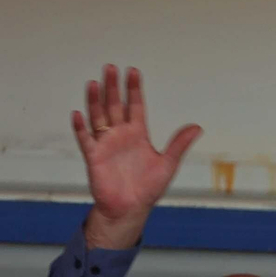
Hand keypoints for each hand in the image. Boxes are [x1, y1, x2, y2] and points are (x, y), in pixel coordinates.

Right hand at [72, 65, 202, 249]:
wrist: (131, 209)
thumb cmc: (148, 188)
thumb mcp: (168, 164)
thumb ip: (179, 144)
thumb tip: (197, 127)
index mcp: (138, 134)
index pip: (135, 106)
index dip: (134, 89)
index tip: (133, 71)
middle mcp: (120, 135)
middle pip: (114, 105)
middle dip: (113, 87)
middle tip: (110, 67)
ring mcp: (105, 144)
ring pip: (98, 117)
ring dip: (95, 100)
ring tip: (94, 83)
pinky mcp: (94, 157)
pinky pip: (85, 139)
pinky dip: (80, 127)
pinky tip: (78, 114)